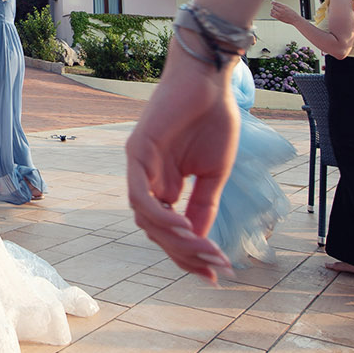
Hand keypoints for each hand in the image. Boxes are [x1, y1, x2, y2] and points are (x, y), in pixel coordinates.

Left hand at [123, 49, 237, 280]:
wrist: (210, 80)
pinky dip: (159, 215)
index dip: (190, 254)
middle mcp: (148, 178)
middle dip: (185, 253)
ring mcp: (140, 166)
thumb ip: (204, 204)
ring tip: (203, 249)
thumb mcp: (213, 172)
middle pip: (157, 230)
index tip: (217, 272)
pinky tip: (184, 226)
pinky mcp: (137, 151)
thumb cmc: (213, 119)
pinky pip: (140, 194)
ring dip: (174, 239)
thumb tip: (201, 240)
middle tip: (214, 267)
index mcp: (165, 184)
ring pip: (146, 218)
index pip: (170, 230)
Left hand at [268, 0, 299, 25]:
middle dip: (274, 7)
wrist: (295, 19)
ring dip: (273, 10)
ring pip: (272, 10)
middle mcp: (281, 10)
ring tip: (275, 11)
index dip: (273, 2)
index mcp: (284, 6)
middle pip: (274, 6)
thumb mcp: (288, 7)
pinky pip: (272, 15)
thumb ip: (282, 6)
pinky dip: (272, 14)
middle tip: (276, 8)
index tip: (271, 2)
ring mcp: (279, 14)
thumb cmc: (292, 14)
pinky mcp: (278, 18)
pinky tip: (274, 14)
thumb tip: (277, 4)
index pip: (276, 3)